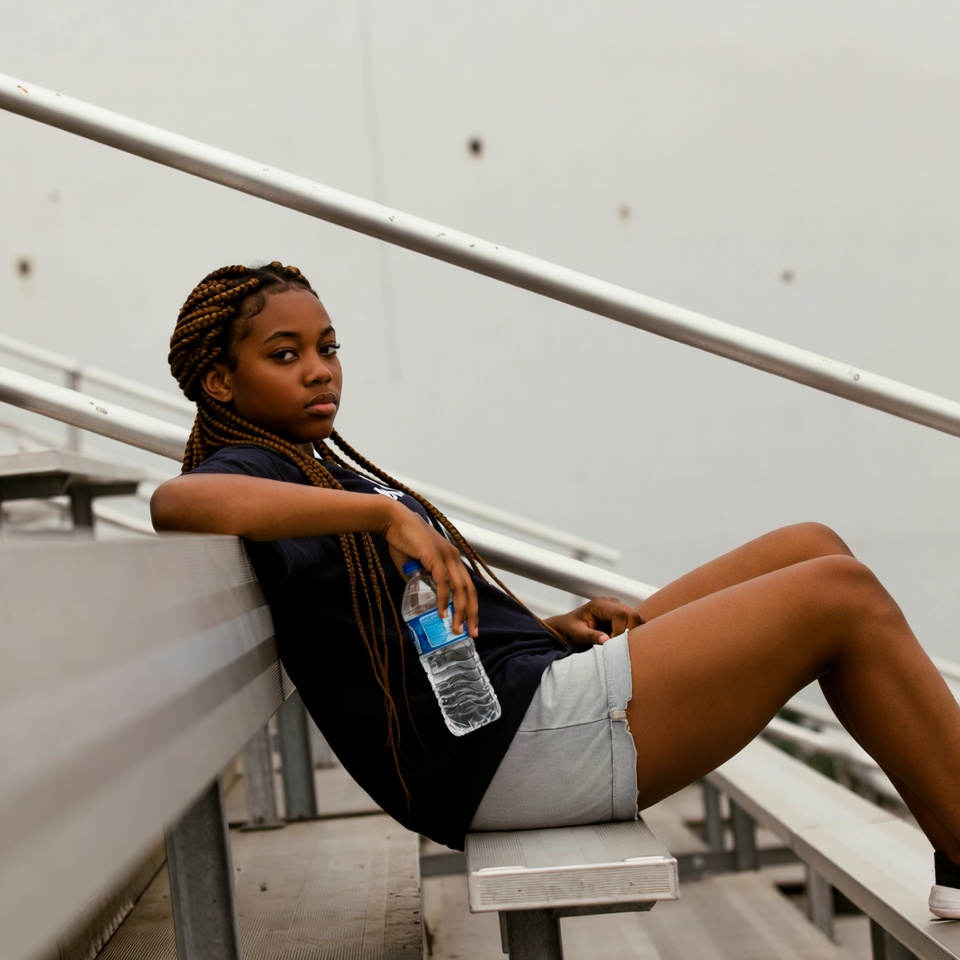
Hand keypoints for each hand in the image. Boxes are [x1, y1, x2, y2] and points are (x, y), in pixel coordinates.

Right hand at [380, 502, 479, 637]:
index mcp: (452, 559)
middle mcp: (454, 558)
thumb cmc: (403, 540)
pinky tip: (441, 612)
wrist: (394, 521)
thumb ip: (420, 578)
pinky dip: (444, 599)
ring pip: (460, 589)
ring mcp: (446, 557)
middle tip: (471, 633)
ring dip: (459, 611)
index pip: (468, 586)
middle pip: (470, 590)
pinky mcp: (435, 557)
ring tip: (456, 628)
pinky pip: (444, 583)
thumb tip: (421, 595)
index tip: (471, 624)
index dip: (472, 606)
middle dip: (472, 614)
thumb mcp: (415, 565)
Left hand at [544, 597, 642, 647]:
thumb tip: (606, 640)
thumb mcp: (577, 634)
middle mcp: (611, 603)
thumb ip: (591, 636)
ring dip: (631, 633)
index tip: (611, 642)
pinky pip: (634, 624)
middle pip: (633, 615)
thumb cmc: (570, 629)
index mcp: (599, 605)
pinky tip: (618, 640)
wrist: (567, 627)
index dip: (620, 630)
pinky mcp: (621, 616)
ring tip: (616, 642)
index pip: (621, 614)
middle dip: (629, 632)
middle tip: (615, 644)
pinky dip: (631, 633)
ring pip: (637, 620)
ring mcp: (618, 609)